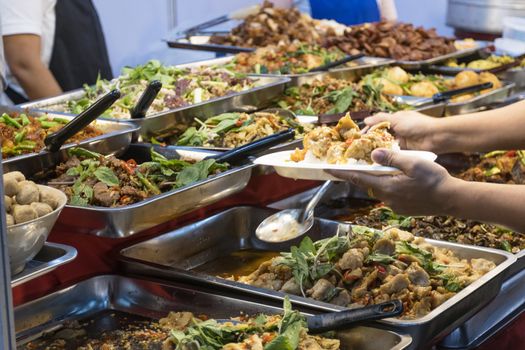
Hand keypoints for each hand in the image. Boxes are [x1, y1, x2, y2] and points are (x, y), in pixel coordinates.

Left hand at [327, 148, 458, 215]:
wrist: (452, 199)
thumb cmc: (434, 180)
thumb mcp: (413, 163)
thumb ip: (392, 158)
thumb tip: (373, 154)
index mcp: (387, 187)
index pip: (358, 178)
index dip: (342, 173)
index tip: (327, 169)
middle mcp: (387, 199)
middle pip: (368, 184)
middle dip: (362, 173)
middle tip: (355, 163)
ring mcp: (395, 205)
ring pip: (380, 189)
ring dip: (379, 179)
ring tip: (384, 168)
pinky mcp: (402, 208)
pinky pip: (390, 195)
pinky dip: (390, 186)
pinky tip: (399, 180)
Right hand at [365, 111, 444, 152]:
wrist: (436, 137)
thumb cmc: (418, 125)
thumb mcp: (397, 119)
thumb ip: (381, 119)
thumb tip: (366, 120)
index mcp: (395, 120)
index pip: (377, 125)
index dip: (367, 131)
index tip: (357, 137)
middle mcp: (396, 131)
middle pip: (379, 137)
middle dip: (370, 142)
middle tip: (359, 149)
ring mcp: (400, 142)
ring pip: (384, 146)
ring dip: (377, 150)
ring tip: (365, 156)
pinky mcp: (404, 151)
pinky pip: (392, 153)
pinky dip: (385, 156)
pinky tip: (377, 160)